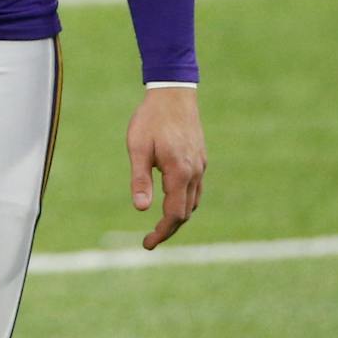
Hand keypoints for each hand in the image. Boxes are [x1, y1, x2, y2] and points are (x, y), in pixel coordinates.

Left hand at [127, 86, 204, 249]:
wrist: (173, 92)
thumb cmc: (150, 119)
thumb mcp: (137, 147)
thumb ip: (140, 179)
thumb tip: (141, 209)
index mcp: (179, 172)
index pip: (175, 215)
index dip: (162, 232)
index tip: (147, 244)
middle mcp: (195, 172)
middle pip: (185, 212)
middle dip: (169, 228)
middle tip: (150, 239)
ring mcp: (200, 165)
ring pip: (193, 202)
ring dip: (178, 216)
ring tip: (160, 224)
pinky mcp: (200, 158)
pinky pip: (196, 188)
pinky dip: (184, 200)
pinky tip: (171, 199)